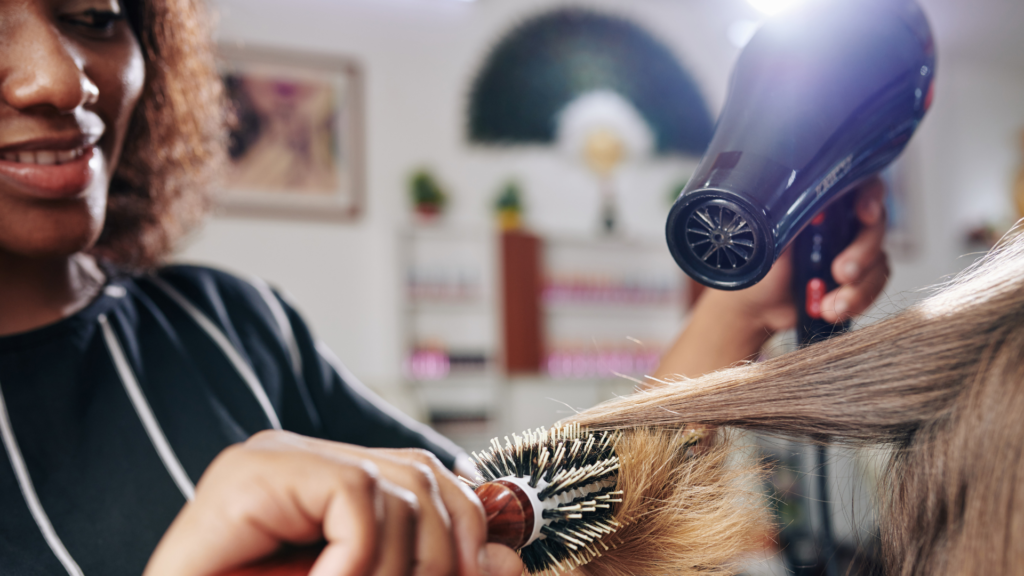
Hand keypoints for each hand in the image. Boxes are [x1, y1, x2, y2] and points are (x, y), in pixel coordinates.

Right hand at [143, 431, 522, 575]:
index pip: (430, 479)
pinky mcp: (251, 473)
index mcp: (331, 486)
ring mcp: (275, 460)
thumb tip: (509, 562)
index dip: (467, 534)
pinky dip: (358, 562)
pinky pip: (355, 498)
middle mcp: (305, 461)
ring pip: (398, 489)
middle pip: (425, 480)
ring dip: (394, 570)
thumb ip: (430, 575)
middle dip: (441, 559)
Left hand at [713, 176, 889, 332]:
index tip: (864, 214)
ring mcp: (853, 251)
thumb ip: (793, 219)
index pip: (858, 185)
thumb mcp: (770, 238)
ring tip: (831, 306)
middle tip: (842, 273)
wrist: (756, 306)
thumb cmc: (758, 264)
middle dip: (862, 252)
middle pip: (875, 226)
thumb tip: (810, 207)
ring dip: (858, 287)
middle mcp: (842, 223)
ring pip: (879, 261)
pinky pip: (874, 286)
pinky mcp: (858, 278)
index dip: (870, 195)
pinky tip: (832, 311)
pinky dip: (857, 301)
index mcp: (822, 204)